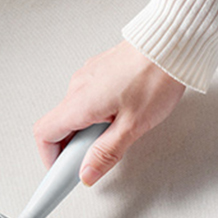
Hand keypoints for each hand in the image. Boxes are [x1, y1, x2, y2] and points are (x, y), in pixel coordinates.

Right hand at [33, 39, 185, 185]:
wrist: (172, 43)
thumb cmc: (155, 78)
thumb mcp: (132, 127)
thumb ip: (106, 153)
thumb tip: (87, 174)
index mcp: (80, 103)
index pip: (44, 134)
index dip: (49, 158)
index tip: (63, 172)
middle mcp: (78, 87)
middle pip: (59, 125)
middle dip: (72, 148)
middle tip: (95, 159)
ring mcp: (88, 76)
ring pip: (75, 112)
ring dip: (86, 130)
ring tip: (116, 134)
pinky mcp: (100, 70)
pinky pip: (87, 98)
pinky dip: (95, 114)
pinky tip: (119, 116)